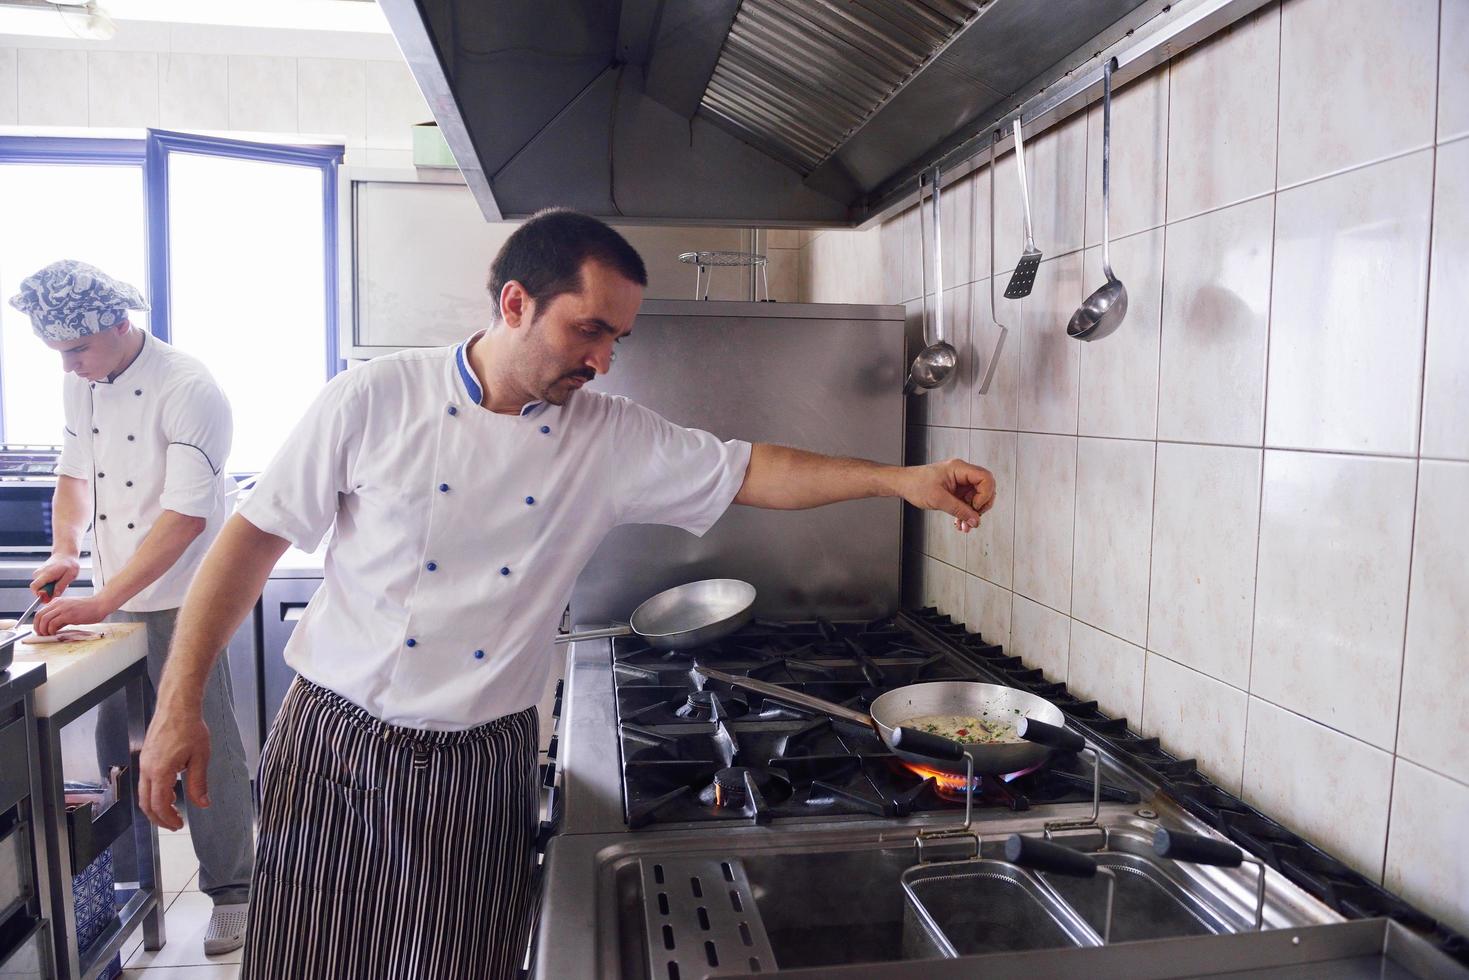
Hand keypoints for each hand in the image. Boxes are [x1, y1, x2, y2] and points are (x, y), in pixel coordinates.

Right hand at [30, 555, 79, 599]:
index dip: (40, 595)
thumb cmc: (69, 564)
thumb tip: (54, 595)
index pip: (34, 587)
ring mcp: (37, 573)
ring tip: (59, 581)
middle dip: (48, 592)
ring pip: (40, 587)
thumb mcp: (70, 575)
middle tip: (59, 587)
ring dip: (49, 588)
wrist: (65, 554)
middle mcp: (39, 573)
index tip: (51, 595)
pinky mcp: (38, 574)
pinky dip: (49, 584)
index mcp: (46, 574)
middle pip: (37, 589)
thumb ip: (61, 585)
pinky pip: (42, 584)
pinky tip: (56, 579)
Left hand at [33, 592, 117, 635]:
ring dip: (43, 630)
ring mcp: (62, 608)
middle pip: (39, 616)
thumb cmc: (89, 608)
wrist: (100, 605)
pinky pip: (53, 623)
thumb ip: (61, 618)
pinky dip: (51, 630)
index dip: (37, 623)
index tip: (40, 630)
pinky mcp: (68, 614)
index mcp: (57, 601)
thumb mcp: (71, 611)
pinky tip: (55, 633)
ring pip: (44, 620)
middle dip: (37, 627)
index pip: (41, 612)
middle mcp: (58, 603)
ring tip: (48, 635)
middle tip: (41, 634)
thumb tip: (53, 627)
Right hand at [139, 705, 211, 829]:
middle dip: (158, 818)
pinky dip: (154, 792)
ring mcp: (144, 763)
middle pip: (145, 803)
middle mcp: (147, 769)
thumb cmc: (190, 728)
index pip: (158, 805)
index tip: (179, 825)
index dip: (168, 819)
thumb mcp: (200, 758)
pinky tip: (169, 791)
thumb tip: (203, 804)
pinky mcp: (146, 757)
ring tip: (173, 810)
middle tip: (174, 824)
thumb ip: (199, 784)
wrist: (177, 706)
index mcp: (160, 771)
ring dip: (156, 805)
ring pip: (144, 793)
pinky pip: (146, 781)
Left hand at [898, 458, 996, 532]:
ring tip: (965, 525)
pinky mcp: (956, 490)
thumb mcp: (938, 499)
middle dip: (981, 505)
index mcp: (959, 468)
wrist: (903, 484)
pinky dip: (966, 513)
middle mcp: (962, 473)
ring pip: (977, 497)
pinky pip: (968, 502)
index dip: (985, 494)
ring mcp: (960, 482)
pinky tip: (960, 522)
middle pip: (986, 487)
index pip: (985, 478)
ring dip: (973, 513)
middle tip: (973, 517)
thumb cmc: (915, 484)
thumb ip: (959, 510)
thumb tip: (975, 520)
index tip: (975, 507)